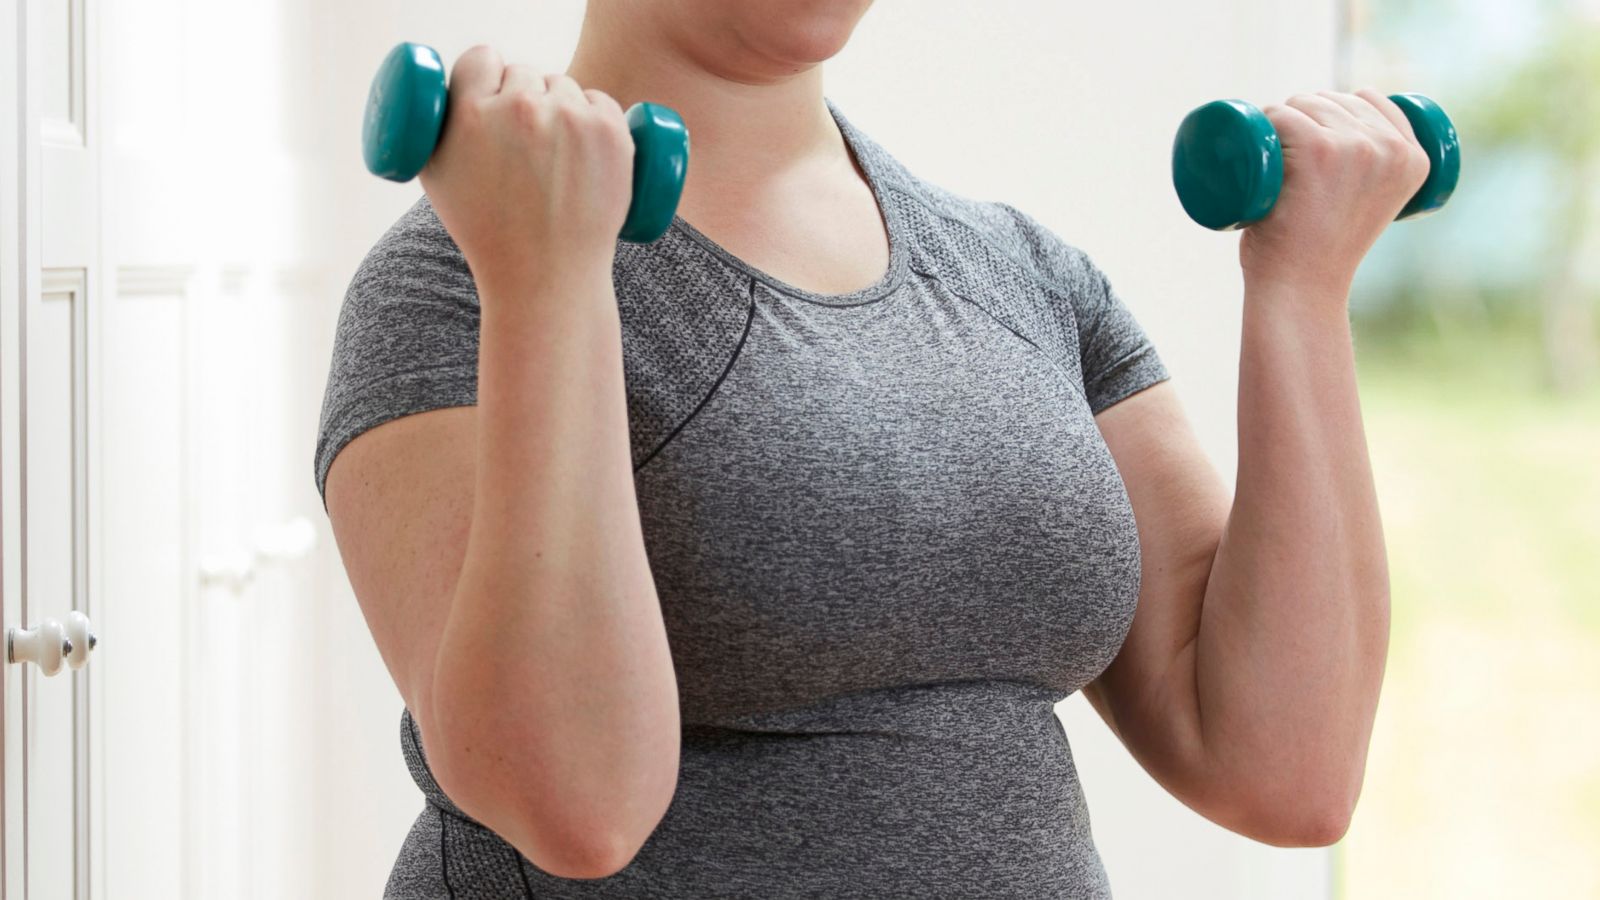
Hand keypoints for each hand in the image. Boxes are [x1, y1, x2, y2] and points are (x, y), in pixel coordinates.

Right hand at [419, 45, 633, 290]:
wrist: (544, 277)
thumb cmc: (487, 232)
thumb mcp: (438, 175)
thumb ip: (441, 122)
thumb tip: (461, 87)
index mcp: (471, 113)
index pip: (480, 58)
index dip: (484, 78)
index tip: (489, 97)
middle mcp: (521, 108)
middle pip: (523, 72)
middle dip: (521, 99)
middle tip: (521, 146)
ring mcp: (571, 119)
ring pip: (563, 87)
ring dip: (558, 108)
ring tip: (551, 158)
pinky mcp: (611, 132)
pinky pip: (600, 101)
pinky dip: (594, 120)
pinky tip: (583, 152)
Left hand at [1239, 89, 1431, 297]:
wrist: (1299, 290)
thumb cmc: (1322, 253)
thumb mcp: (1369, 202)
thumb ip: (1371, 171)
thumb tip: (1349, 136)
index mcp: (1416, 159)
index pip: (1369, 100)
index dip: (1333, 112)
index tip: (1315, 146)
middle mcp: (1392, 149)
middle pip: (1332, 99)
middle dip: (1303, 118)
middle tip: (1288, 168)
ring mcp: (1356, 147)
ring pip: (1303, 103)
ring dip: (1279, 122)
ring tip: (1275, 167)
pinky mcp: (1318, 149)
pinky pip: (1281, 114)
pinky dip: (1264, 123)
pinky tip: (1263, 151)